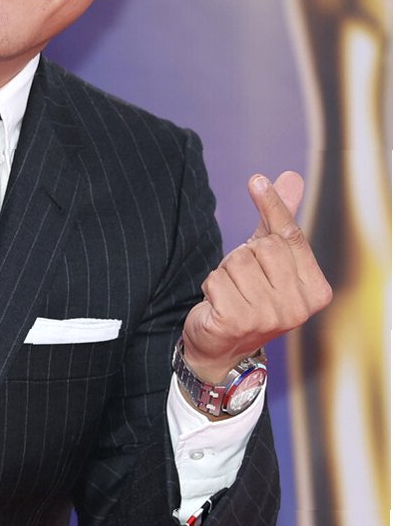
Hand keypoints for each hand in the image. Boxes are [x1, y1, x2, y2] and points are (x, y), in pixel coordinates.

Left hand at [182, 171, 331, 382]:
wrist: (222, 349)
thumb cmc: (249, 298)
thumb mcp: (269, 259)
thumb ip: (280, 222)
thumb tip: (290, 177)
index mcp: (315, 291)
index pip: (290, 237)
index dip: (273, 207)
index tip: (257, 180)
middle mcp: (297, 307)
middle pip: (262, 247)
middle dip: (243, 255)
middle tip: (244, 280)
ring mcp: (267, 317)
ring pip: (236, 262)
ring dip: (225, 273)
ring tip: (231, 294)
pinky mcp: (235, 321)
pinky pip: (215, 279)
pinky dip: (211, 287)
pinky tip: (217, 306)